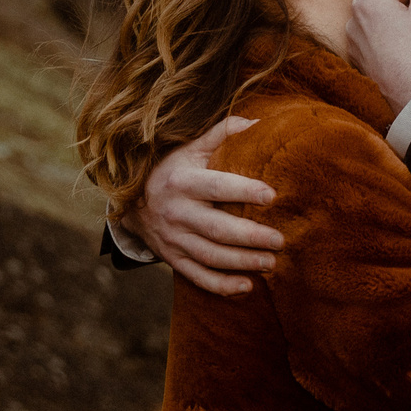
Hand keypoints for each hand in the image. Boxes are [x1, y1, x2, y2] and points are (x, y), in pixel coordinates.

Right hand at [126, 114, 284, 295]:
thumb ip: (222, 134)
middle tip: (280, 240)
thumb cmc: (172, 169)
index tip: (272, 196)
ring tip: (271, 263)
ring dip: (242, 263)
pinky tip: (247, 288)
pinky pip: (198, 277)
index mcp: (182, 182)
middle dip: (250, 237)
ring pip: (210, 257)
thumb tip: (259, 123)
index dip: (244, 191)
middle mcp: (176, 212)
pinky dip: (221, 286)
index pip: (217, 187)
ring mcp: (173, 239)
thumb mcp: (191, 148)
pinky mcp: (173, 259)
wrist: (131, 201)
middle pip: (217, 229)